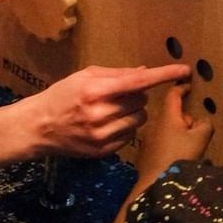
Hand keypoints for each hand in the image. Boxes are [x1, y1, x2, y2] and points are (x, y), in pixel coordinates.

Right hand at [28, 63, 190, 157]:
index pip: (138, 81)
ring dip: (133, 113)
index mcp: (95, 90)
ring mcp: (102, 136)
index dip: (163, 75)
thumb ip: (116, 74)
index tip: (183, 70)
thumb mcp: (84, 76)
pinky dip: (125, 128)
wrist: (39, 127)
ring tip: (112, 111)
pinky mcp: (103, 151)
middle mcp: (100, 114)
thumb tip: (145, 72)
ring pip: (139, 120)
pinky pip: (130, 137)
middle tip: (118, 95)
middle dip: (136, 96)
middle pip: (142, 102)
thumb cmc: (62, 95)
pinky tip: (107, 125)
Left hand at [136, 84, 213, 184]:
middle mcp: (154, 124)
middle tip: (195, 134)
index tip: (189, 85)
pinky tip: (175, 158)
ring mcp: (147, 138)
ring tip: (187, 149)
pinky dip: (169, 144)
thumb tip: (202, 122)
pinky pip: (160, 141)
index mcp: (167, 116)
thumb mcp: (200, 140)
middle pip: (172, 114)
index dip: (182, 88)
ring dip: (177, 133)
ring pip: (166, 128)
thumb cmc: (179, 158)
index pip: (173, 94)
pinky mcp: (144, 152)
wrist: (155, 184)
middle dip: (185, 120)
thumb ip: (205, 125)